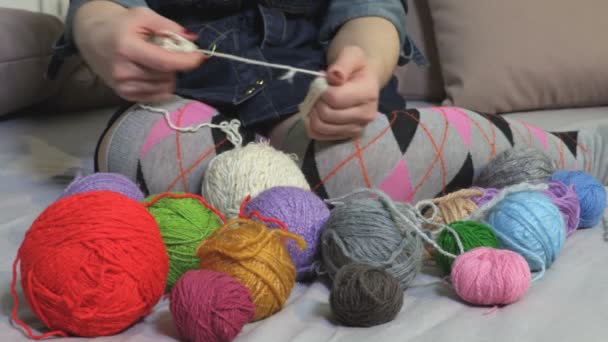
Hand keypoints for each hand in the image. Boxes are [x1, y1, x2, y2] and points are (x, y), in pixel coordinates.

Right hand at [74, 3, 205, 102]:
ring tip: (155, 61)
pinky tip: (152, 73)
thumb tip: (192, 39)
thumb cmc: (121, 26)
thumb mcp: (143, 17)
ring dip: (167, 75)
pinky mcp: (125, 95)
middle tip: (165, 52)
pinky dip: (161, 85)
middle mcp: (122, 70)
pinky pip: (157, 96)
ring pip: (164, 87)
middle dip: (174, 64)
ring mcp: (123, 86)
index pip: (164, 61)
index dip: (186, 61)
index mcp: (126, 47)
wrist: (93, 39)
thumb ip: (169, 27)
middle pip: (166, 75)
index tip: (199, 57)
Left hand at [305, 46, 379, 140]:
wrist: (364, 80)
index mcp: (369, 93)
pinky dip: (312, 125)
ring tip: (318, 102)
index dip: (321, 90)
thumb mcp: (351, 55)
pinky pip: (320, 136)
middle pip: (327, 114)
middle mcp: (367, 115)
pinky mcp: (348, 136)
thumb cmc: (356, 67)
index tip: (322, 82)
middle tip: (318, 92)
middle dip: (316, 101)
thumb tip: (334, 77)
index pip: (334, 98)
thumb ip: (342, 64)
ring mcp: (358, 128)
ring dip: (313, 113)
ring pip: (322, 127)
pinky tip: (317, 114)